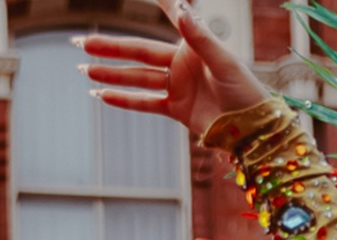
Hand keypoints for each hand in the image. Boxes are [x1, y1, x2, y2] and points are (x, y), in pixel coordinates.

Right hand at [78, 1, 269, 141]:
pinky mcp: (177, 109)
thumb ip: (201, 37)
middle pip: (139, 51)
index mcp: (194, 46)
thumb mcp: (224, 63)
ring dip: (111, 74)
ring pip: (138, 77)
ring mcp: (178, 86)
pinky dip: (125, 100)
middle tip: (82, 42)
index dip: (159, 2)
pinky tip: (102, 96)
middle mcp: (182, 63)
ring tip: (85, 69)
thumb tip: (180, 9)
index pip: (172, 16)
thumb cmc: (247, 92)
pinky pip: (146, 102)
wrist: (254, 129)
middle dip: (110, 47)